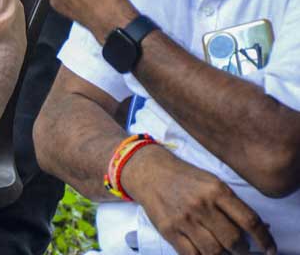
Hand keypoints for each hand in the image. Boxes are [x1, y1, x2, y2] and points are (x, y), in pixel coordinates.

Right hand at [124, 146, 276, 254]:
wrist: (149, 172)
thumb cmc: (183, 177)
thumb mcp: (211, 182)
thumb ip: (232, 204)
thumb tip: (258, 227)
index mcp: (216, 190)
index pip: (248, 220)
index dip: (264, 238)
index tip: (268, 248)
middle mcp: (201, 205)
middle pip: (233, 240)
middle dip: (243, 250)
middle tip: (242, 249)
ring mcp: (184, 219)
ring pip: (214, 251)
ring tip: (225, 251)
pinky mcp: (169, 230)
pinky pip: (192, 254)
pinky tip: (206, 253)